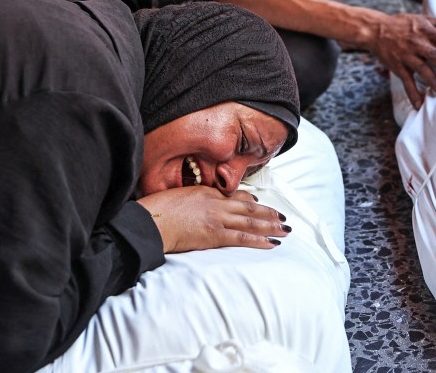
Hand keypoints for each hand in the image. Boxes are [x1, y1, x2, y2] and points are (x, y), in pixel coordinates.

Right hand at [136, 187, 289, 252]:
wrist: (150, 222)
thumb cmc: (157, 211)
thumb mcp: (178, 197)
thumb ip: (194, 200)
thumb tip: (200, 207)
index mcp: (207, 192)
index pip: (235, 196)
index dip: (252, 201)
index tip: (261, 204)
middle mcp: (216, 202)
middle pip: (249, 207)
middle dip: (269, 213)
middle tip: (283, 218)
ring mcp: (217, 218)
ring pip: (251, 222)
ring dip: (270, 226)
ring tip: (285, 230)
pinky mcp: (215, 235)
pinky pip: (242, 238)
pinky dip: (259, 241)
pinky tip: (271, 244)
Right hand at [367, 14, 435, 108]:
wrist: (375, 30)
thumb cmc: (404, 24)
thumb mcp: (425, 20)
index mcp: (427, 31)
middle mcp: (417, 43)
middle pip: (433, 54)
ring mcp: (407, 56)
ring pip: (420, 69)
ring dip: (431, 81)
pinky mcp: (398, 67)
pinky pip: (406, 82)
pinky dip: (412, 94)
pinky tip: (420, 105)